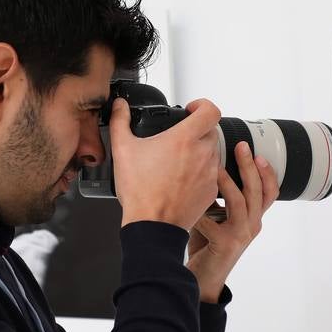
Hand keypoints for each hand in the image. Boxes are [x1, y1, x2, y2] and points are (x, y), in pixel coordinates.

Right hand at [109, 97, 220, 230]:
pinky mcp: (211, 190)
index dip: (202, 105)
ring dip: (199, 152)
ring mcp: (209, 173)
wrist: (152, 225)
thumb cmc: (140, 191)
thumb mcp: (123, 150)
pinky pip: (212, 174)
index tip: (191, 110)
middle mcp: (202, 153)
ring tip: (178, 162)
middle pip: (211, 130)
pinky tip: (182, 180)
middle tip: (179, 139)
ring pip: (212, 152)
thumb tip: (119, 106)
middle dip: (197, 130)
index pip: (210, 110)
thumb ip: (120, 121)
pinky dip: (201, 172)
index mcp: (184, 139)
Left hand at [187, 141, 278, 301]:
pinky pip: (213, 220)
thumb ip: (218, 197)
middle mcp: (252, 225)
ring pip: (241, 202)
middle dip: (250, 167)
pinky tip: (186, 198)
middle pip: (259, 191)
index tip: (257, 152)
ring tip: (215, 166)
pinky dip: (200, 207)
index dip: (268, 172)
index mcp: (253, 217)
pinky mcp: (225, 244)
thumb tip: (208, 164)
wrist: (202, 278)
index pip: (270, 192)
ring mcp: (240, 236)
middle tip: (241, 146)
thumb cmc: (207, 244)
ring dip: (228, 182)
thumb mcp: (217, 216)